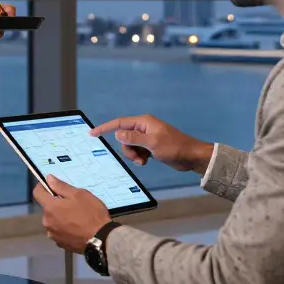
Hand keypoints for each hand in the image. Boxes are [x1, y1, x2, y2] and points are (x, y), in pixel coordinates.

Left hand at [33, 175, 111, 253]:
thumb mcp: (79, 194)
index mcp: (50, 207)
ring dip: (59, 217)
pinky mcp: (60, 244)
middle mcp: (47, 222)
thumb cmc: (91, 213)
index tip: (52, 186)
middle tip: (71, 204)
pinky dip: (64, 229)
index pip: (37, 193)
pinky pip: (58, 232)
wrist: (102, 239)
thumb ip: (61, 186)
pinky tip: (76, 229)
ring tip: (75, 218)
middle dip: (55, 204)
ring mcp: (53, 235)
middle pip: (46, 208)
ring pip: (52, 221)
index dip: (43, 187)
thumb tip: (48, 178)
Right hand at [90, 115, 213, 174]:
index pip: (119, 123)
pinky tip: (148, 160)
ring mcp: (147, 137)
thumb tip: (118, 133)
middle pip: (124, 138)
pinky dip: (139, 157)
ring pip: (130, 146)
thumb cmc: (175, 147)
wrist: (191, 156)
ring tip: (144, 161)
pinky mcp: (150, 145)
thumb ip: (134, 138)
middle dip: (128, 150)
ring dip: (134, 155)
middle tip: (138, 159)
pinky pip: (137, 150)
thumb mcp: (152, 144)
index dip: (105, 128)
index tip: (93, 133)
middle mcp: (144, 127)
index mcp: (144, 122)